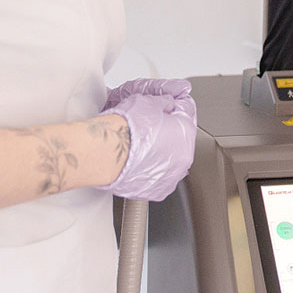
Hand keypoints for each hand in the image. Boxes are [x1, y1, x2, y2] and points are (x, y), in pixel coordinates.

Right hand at [100, 78, 196, 201]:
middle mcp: (184, 157)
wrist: (106, 152)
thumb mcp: (148, 101)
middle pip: (179, 140)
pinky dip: (150, 172)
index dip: (173, 109)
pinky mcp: (157, 191)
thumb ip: (164, 102)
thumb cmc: (125, 128)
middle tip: (147, 130)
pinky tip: (138, 164)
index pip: (186, 114)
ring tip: (140, 148)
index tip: (164, 110)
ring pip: (169, 162)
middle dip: (167, 134)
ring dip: (160, 155)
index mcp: (186, 131)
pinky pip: (158, 179)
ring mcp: (171, 176)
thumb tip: (167, 102)